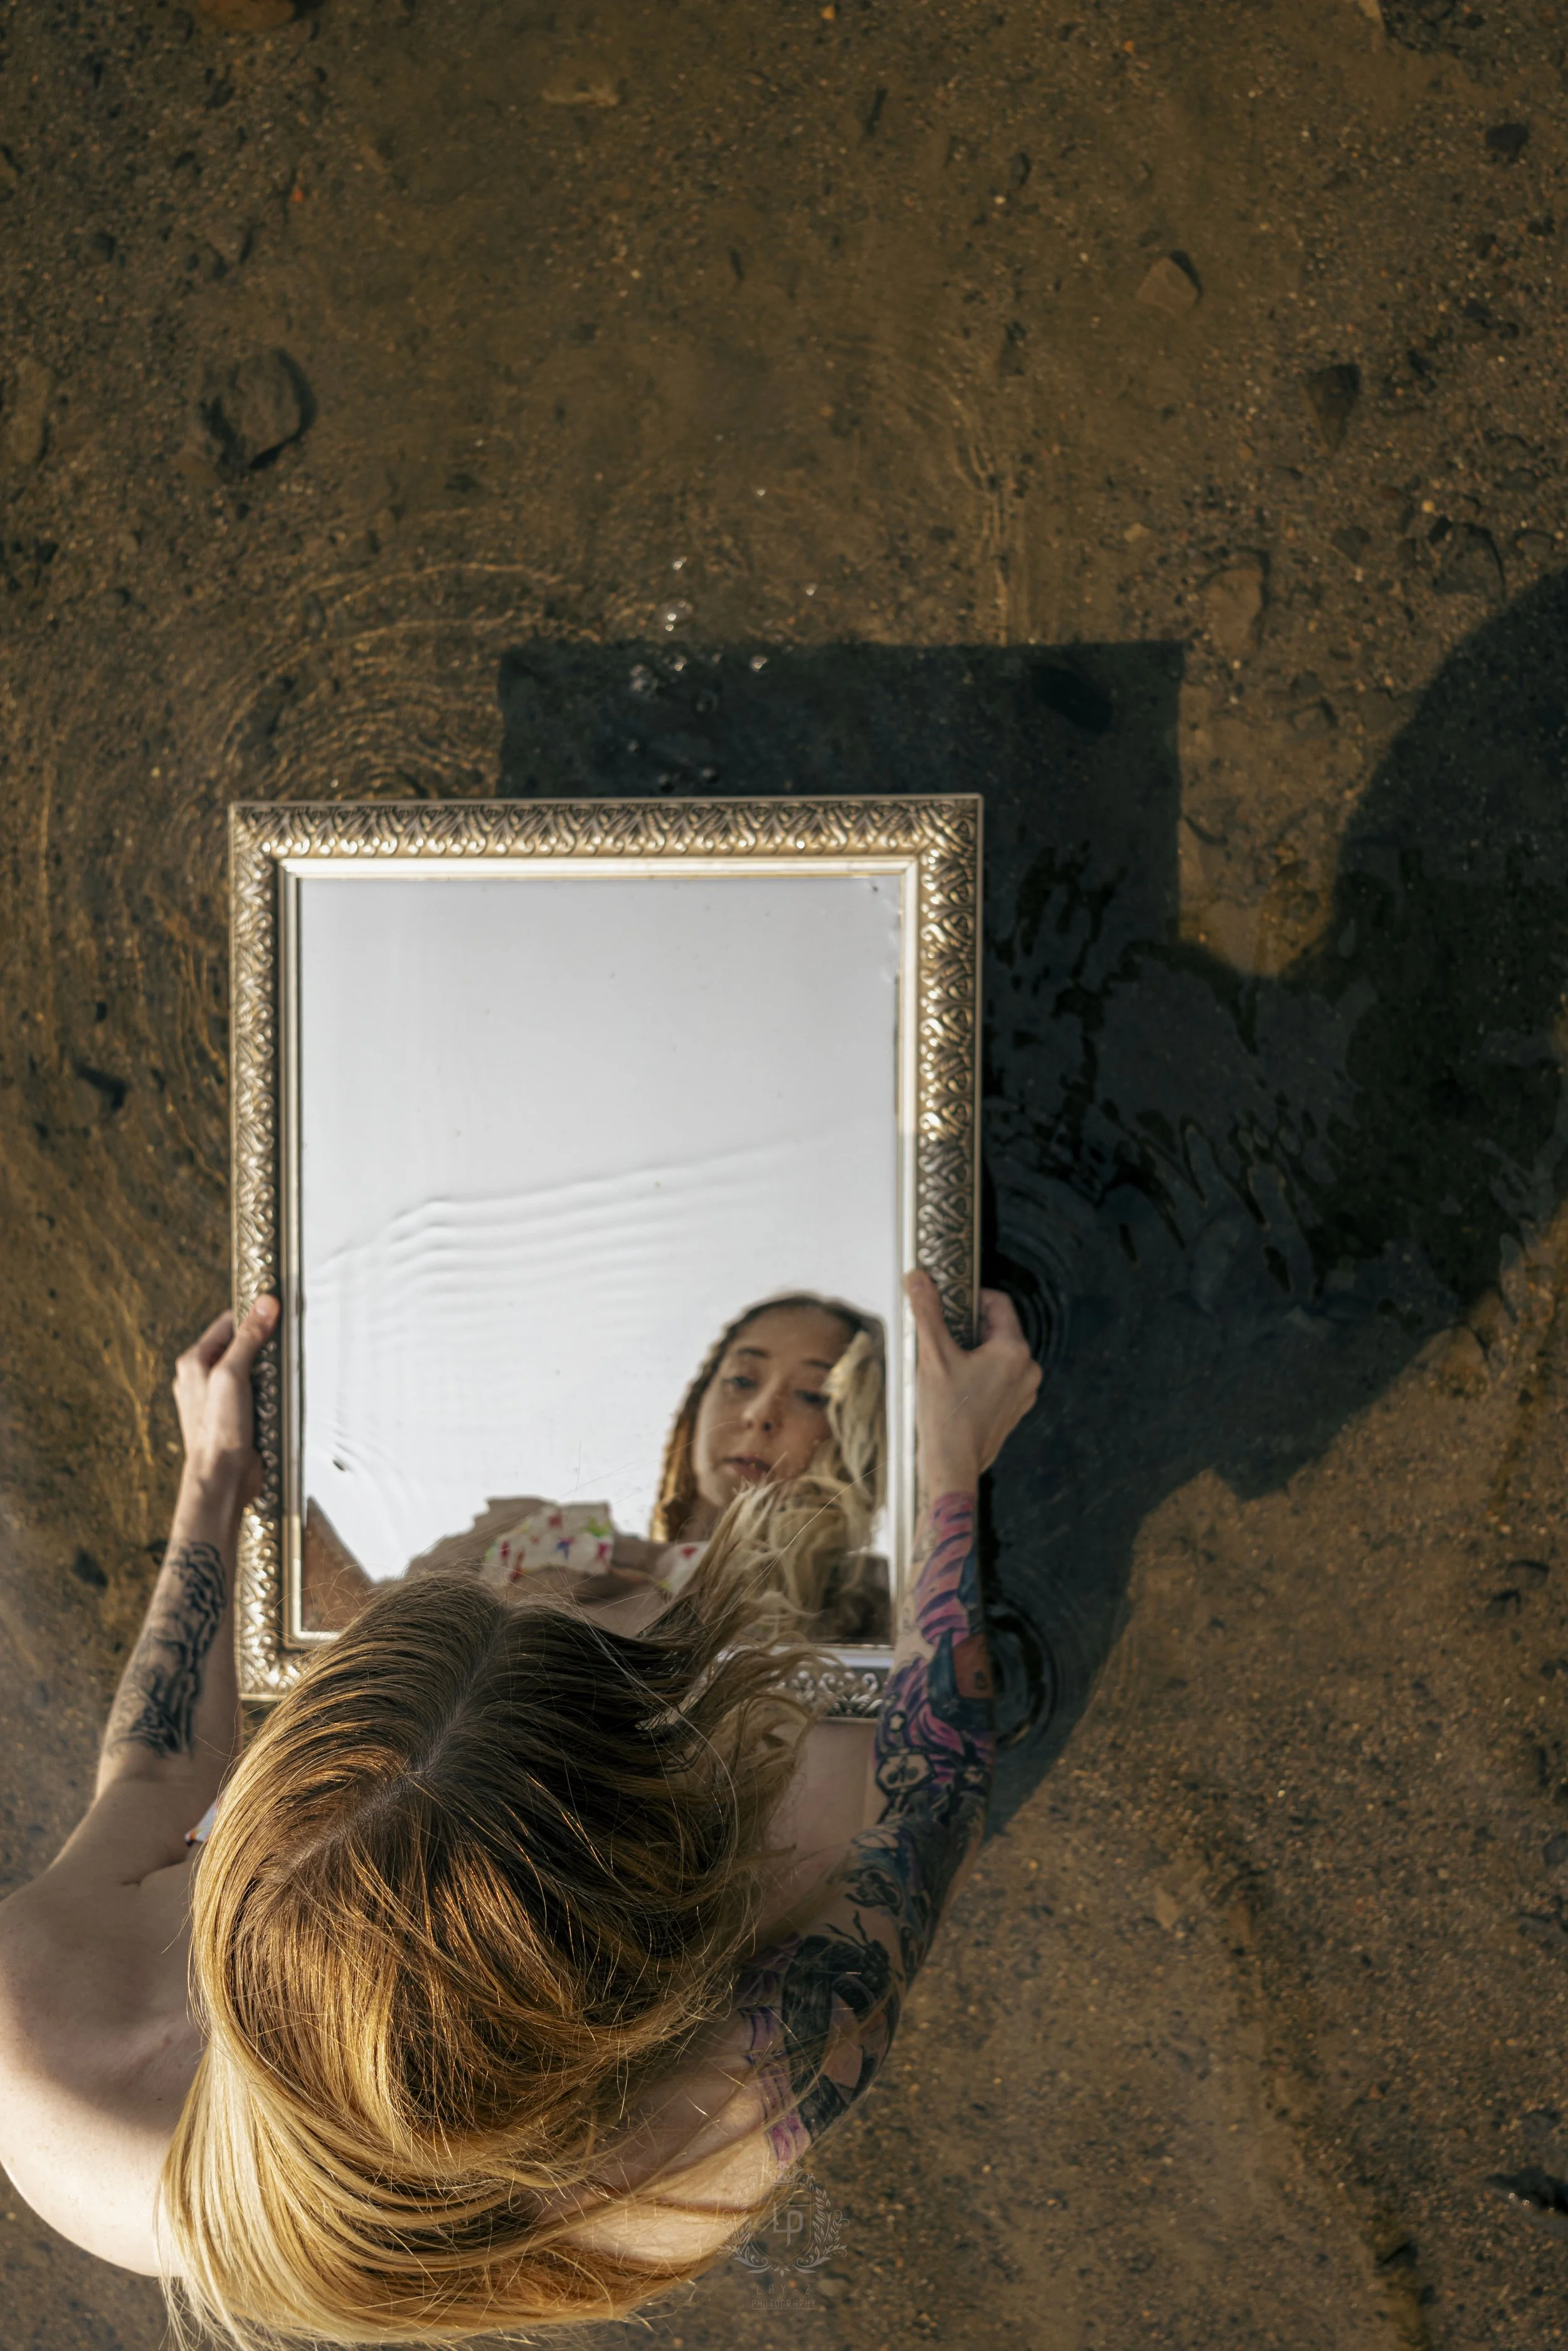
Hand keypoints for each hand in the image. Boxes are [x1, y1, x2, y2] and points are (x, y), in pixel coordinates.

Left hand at [173, 1297, 277, 1507]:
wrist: (222, 1478)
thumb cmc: (218, 1429)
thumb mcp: (233, 1375)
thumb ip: (249, 1338)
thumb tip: (265, 1303)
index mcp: (194, 1362)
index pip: (228, 1323)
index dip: (253, 1315)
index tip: (278, 1309)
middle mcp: (204, 1378)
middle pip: (242, 1346)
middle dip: (265, 1345)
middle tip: (285, 1342)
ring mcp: (220, 1398)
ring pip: (252, 1370)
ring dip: (271, 1371)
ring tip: (283, 1374)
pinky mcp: (237, 1415)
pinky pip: (259, 1393)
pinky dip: (272, 1392)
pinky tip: (281, 1397)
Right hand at [907, 1269, 1040, 1493]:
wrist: (953, 1466)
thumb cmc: (945, 1414)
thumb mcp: (933, 1356)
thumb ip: (928, 1312)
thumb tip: (919, 1278)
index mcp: (1014, 1351)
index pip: (998, 1303)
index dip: (971, 1298)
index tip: (947, 1305)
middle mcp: (1028, 1369)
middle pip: (998, 1329)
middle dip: (969, 1328)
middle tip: (941, 1339)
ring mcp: (1024, 1391)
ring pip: (998, 1354)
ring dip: (974, 1352)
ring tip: (946, 1366)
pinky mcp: (1016, 1409)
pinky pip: (1000, 1378)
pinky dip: (981, 1374)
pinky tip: (957, 1387)